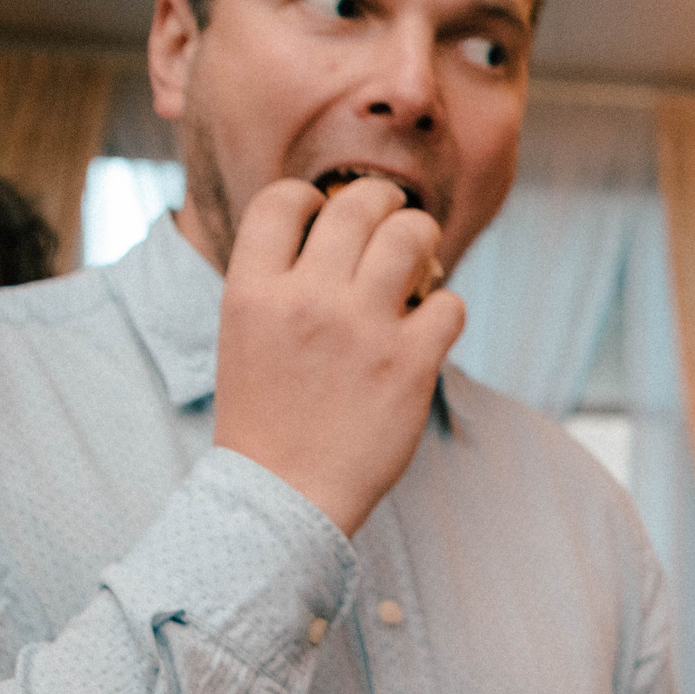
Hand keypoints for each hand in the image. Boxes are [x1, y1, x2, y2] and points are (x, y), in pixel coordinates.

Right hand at [212, 176, 465, 536]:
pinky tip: (430, 326)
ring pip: (412, 237)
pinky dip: (446, 309)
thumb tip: (327, 235)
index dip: (310, 197)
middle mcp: (306, 300)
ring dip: (422, 238)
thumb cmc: (265, 418)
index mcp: (253, 291)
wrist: (283, 495)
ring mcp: (362, 329)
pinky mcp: (410, 364)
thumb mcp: (244, 336)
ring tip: (421, 253)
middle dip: (381, 199)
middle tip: (392, 213)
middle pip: (357, 206)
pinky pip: (450, 303)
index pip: (282, 200)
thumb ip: (278, 283)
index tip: (325, 214)